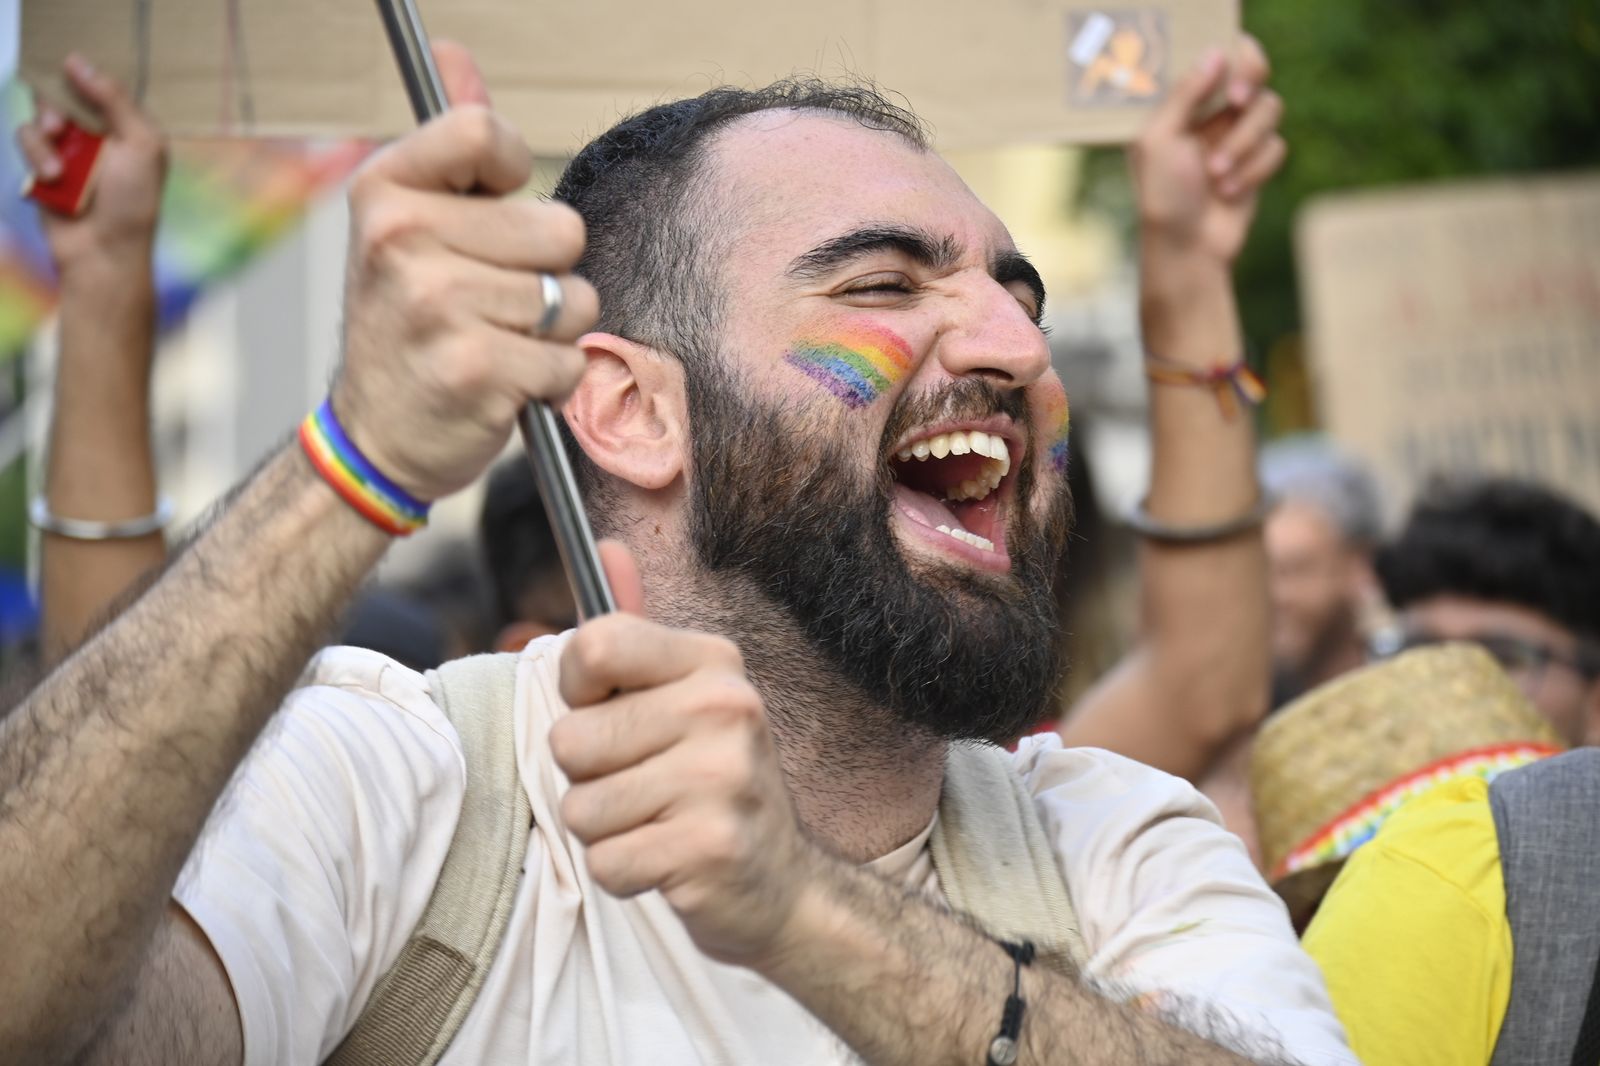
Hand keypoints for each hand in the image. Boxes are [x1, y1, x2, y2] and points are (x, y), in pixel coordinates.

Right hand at [15, 54, 166, 272]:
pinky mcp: (43, 166)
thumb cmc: (133, 202)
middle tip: (60, 124)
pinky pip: (27, 139)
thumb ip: (114, 100)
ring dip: (44, 138)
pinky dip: (35, 155)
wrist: (104, 252)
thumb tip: (78, 61)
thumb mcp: (140, 145)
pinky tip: (50, 178)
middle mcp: (99, 135)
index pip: (101, 87)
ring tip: (57, 169)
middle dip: (56, 104)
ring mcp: (69, 151)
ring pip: (41, 117)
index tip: (66, 64)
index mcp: (128, 128)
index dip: (83, 75)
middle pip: (64, 94)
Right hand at [333, 42, 597, 502]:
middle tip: (494, 303)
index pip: (486, 134)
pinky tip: (504, 386)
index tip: (494, 207)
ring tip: (497, 345)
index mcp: (385, 192)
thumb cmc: (408, 326)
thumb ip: (450, 149)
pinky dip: (552, 382)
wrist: (375, 437)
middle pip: (560, 227)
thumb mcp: (409, 228)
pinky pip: (568, 359)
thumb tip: (454, 55)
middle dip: (549, 273)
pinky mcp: (476, 370)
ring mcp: (437, 306)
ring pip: (572, 298)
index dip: (516, 173)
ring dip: (551, 332)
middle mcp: (402, 241)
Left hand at [549, 542, 816, 966]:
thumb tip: (604, 546)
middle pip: (570, 741)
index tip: (613, 713)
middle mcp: (725, 706)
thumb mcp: (679, 697)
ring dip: (607, 830)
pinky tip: (668, 861)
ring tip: (659, 823)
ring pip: (581, 808)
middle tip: (646, 786)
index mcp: (711, 661)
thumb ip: (631, 634)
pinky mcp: (712, 846)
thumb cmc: (708, 782)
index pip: (593, 645)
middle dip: (590, 777)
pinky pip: (606, 861)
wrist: (780, 882)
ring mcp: (724, 776)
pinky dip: (624, 873)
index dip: (578, 693)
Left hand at [1131, 36, 1283, 270]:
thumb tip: (1215, 54)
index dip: (1235, 55)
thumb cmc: (1163, 197)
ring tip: (1217, 176)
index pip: (1216, 56)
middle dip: (1249, 84)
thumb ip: (1185, 95)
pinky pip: (1276, 146)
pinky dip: (1254, 169)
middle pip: (1253, 72)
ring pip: (1268, 109)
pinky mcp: (1256, 160)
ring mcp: (1235, 135)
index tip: (1232, 78)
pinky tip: (1229, 192)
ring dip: (1244, 143)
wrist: (1188, 249)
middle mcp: (1209, 113)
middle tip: (1237, 101)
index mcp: (1180, 102)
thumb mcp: (1160, 141)